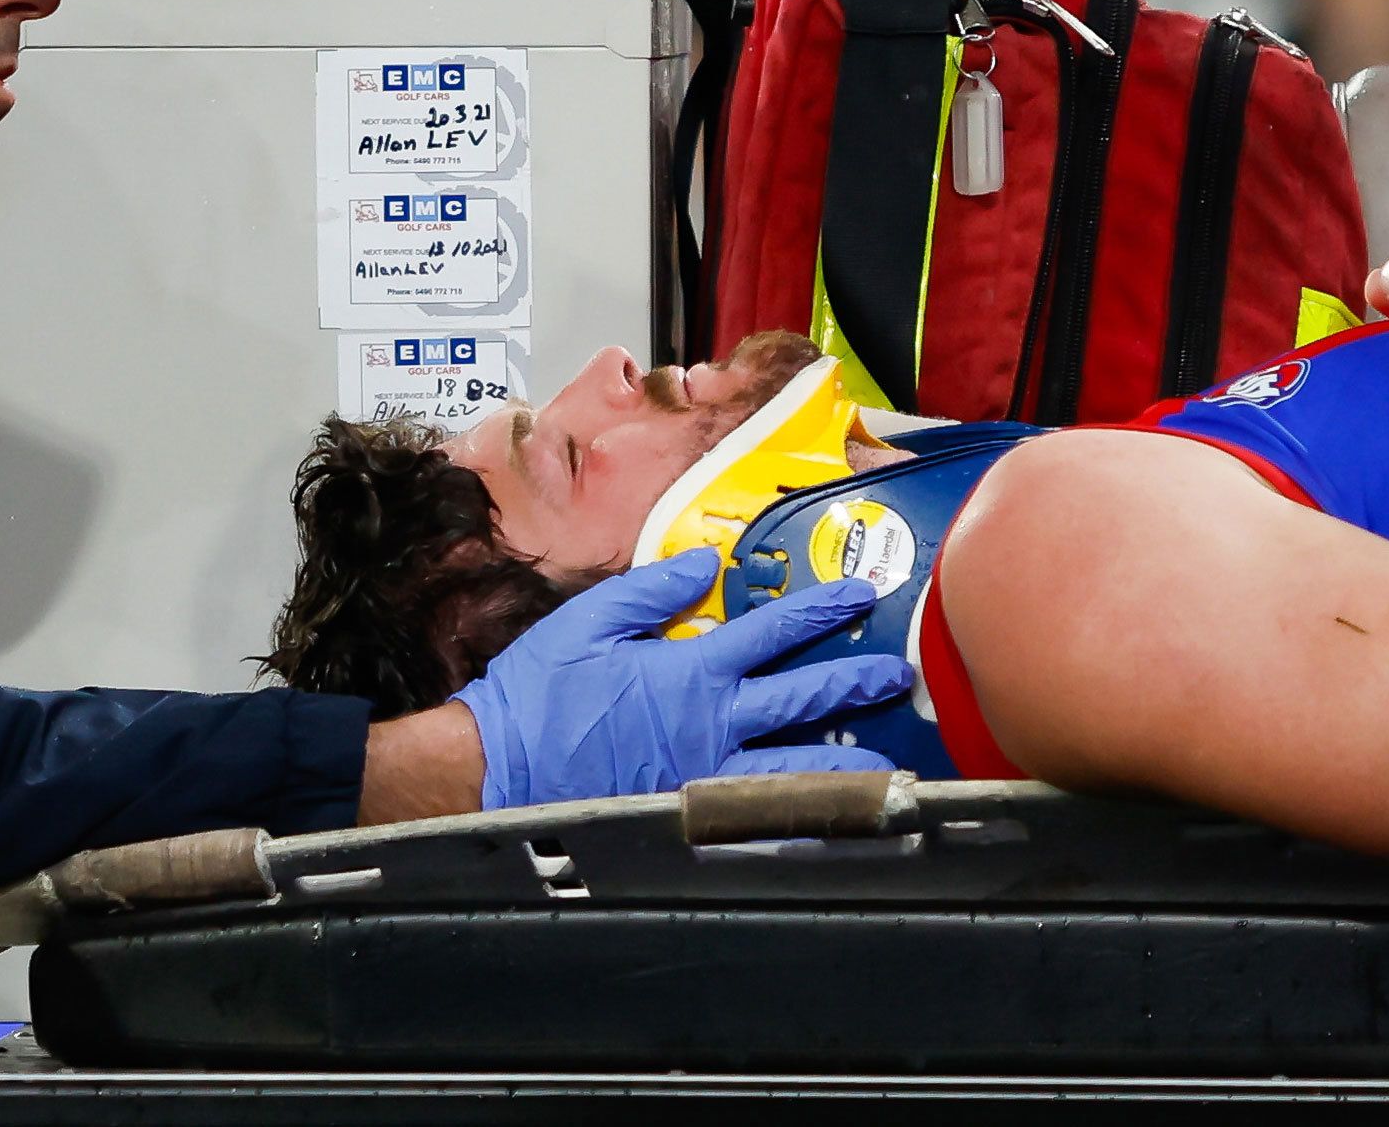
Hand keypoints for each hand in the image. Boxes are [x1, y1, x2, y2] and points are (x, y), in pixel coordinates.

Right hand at [451, 552, 912, 808]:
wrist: (496, 771)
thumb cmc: (536, 696)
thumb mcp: (588, 623)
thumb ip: (651, 591)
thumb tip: (705, 565)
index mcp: (690, 671)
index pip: (773, 632)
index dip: (820, 610)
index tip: (858, 597)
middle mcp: (711, 725)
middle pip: (802, 700)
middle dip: (853, 681)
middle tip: (892, 673)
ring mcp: (707, 778)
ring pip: (795, 768)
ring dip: (845, 760)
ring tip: (886, 758)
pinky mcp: (691, 818)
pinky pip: (761, 821)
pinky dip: (801, 822)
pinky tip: (828, 823)